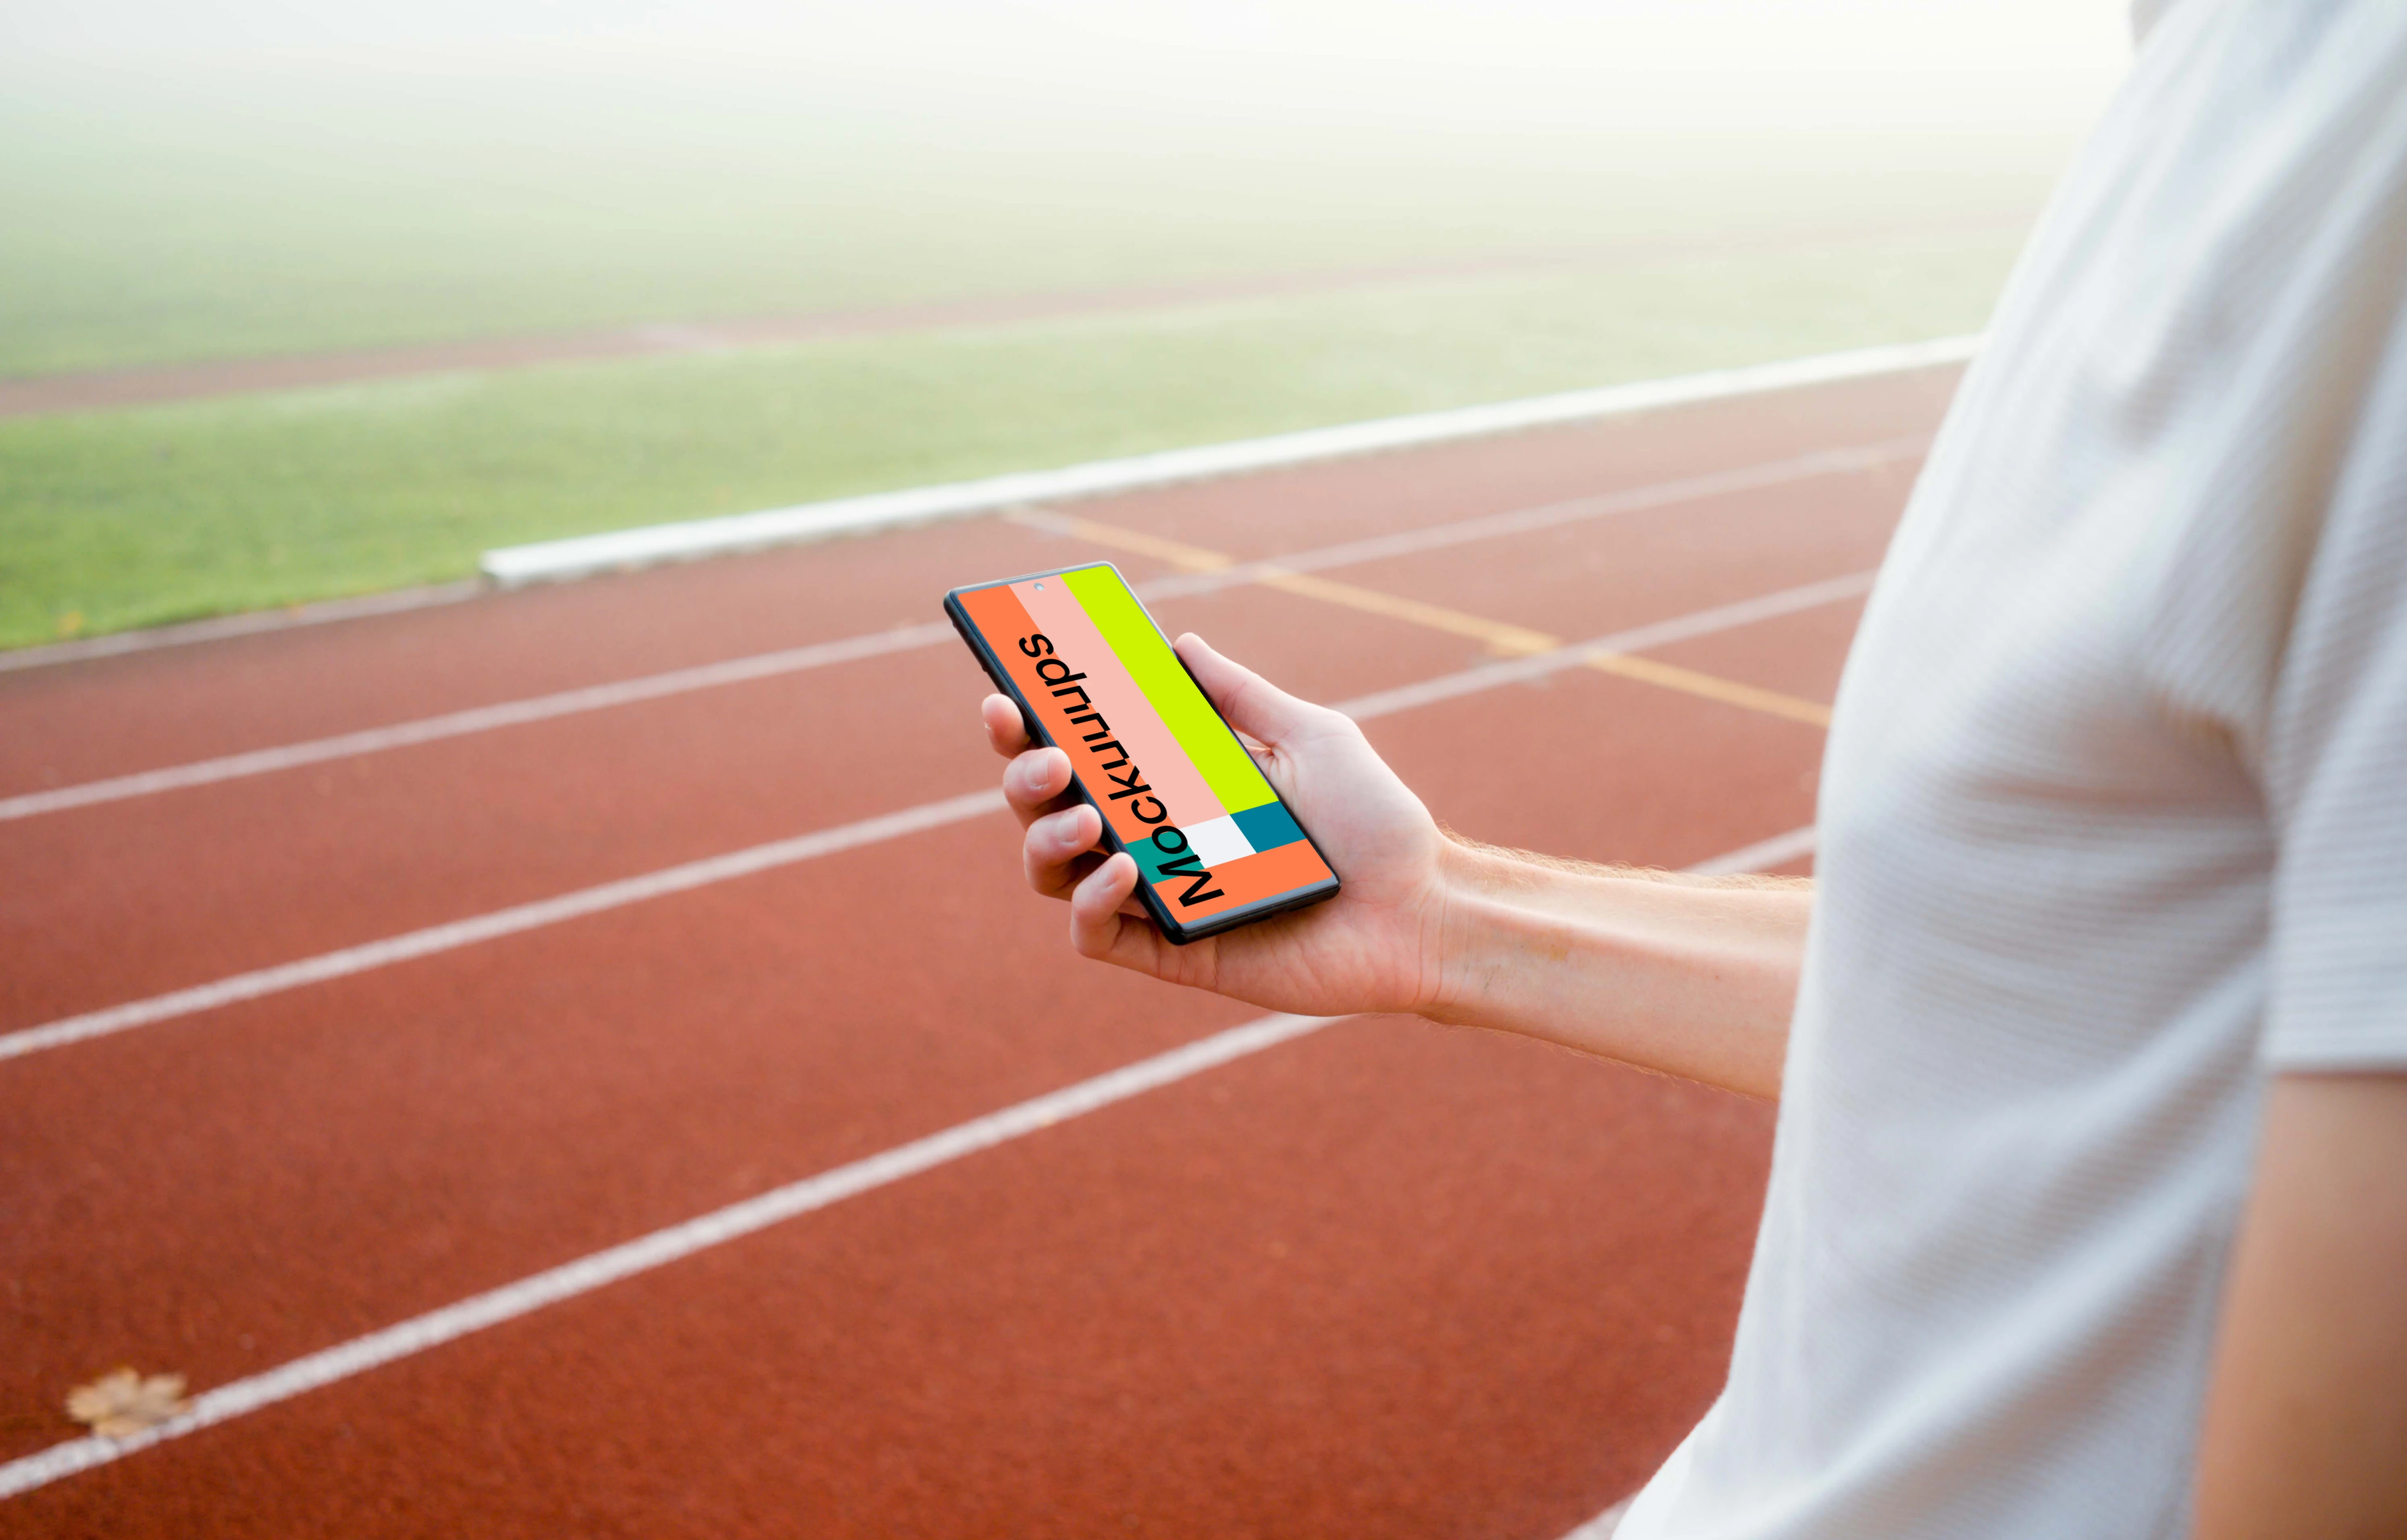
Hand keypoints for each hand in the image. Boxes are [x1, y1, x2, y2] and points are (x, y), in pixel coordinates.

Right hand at [980, 633, 1452, 1017]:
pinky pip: (1097, 936)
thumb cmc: (1377, 822)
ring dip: (1046, 837)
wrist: (1425, 907)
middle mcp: (1153, 841)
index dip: (1030, 729)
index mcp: (1174, 786)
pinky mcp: (1175, 955)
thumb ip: (1240, 694)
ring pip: (1053, 873)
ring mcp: (1159, 900)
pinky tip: (1122, 867)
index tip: (1008, 697)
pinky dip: (1092, 901)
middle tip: (1050, 756)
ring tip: (1085, 813)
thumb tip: (1179, 643)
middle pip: (1045, 810)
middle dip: (1026, 777)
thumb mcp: (1311, 736)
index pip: (1082, 755)